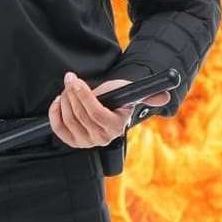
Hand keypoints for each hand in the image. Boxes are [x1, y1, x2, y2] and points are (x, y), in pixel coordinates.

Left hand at [49, 72, 170, 147]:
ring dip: (64, 100)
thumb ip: (150, 95)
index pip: (96, 113)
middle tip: (70, 78)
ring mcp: (86, 142)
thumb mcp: (133, 94)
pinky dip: (55, 113)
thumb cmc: (120, 100)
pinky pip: (59, 129)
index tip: (77, 81)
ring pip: (69, 119)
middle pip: (80, 115)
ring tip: (68, 87)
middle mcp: (101, 138)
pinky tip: (59, 100)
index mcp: (116, 127)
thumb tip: (165, 95)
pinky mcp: (73, 141)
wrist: (109, 111)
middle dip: (72, 93)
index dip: (84, 96)